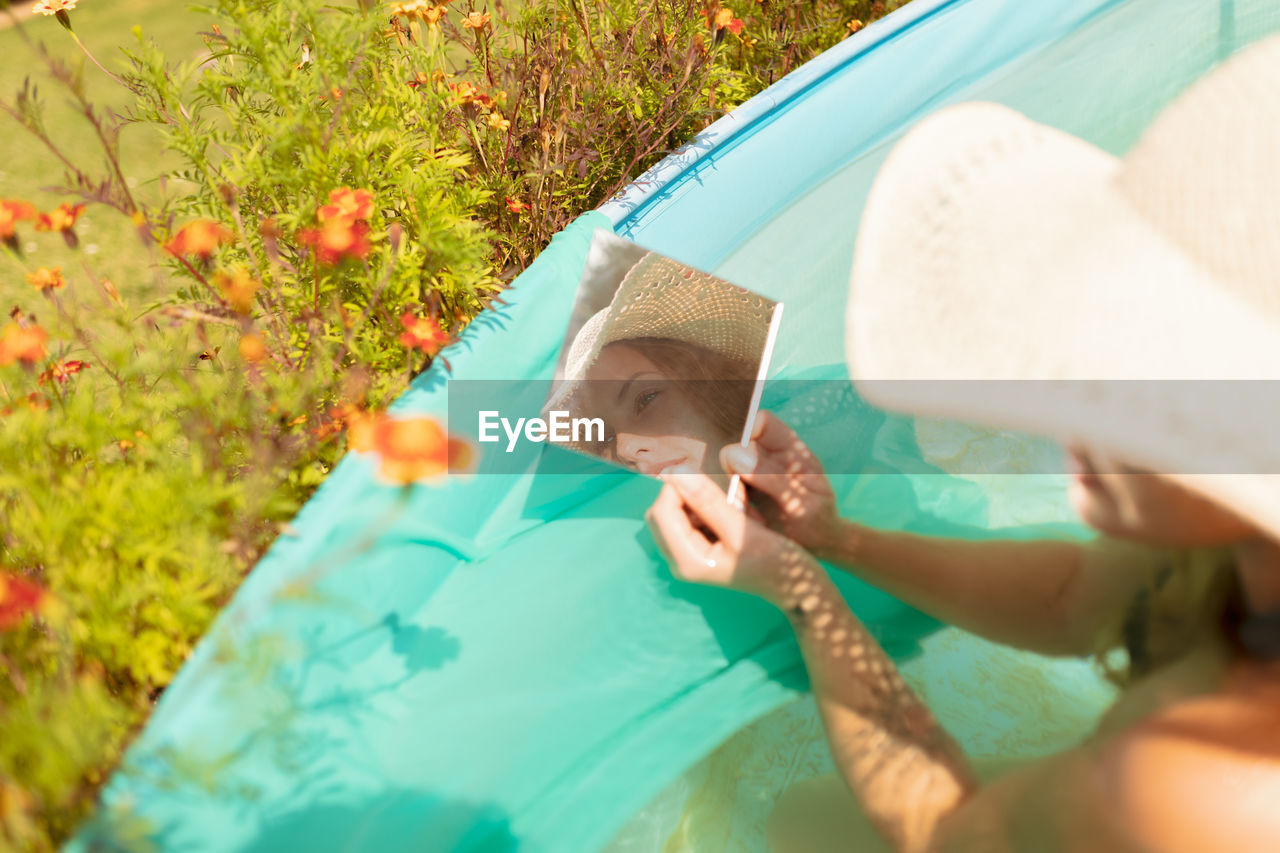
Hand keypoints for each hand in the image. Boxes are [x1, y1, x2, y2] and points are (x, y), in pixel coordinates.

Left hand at [645, 469, 821, 606]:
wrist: (795, 586)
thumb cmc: (776, 562)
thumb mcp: (744, 529)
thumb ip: (709, 501)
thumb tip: (678, 474)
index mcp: (687, 561)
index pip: (661, 512)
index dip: (677, 487)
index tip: (706, 474)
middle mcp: (680, 562)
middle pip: (662, 513)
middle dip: (686, 495)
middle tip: (721, 491)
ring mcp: (687, 557)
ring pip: (675, 514)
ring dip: (699, 501)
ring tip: (734, 505)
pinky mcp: (698, 551)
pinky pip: (690, 520)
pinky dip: (706, 509)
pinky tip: (733, 512)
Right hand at [719, 411, 842, 557]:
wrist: (818, 546)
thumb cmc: (817, 521)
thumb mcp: (800, 502)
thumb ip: (771, 477)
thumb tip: (735, 454)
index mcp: (791, 449)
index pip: (763, 423)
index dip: (747, 431)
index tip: (739, 459)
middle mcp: (771, 456)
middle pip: (739, 446)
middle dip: (734, 469)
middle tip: (744, 495)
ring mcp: (757, 473)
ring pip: (729, 470)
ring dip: (734, 491)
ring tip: (750, 513)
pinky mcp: (746, 492)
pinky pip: (729, 489)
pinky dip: (733, 503)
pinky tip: (748, 518)